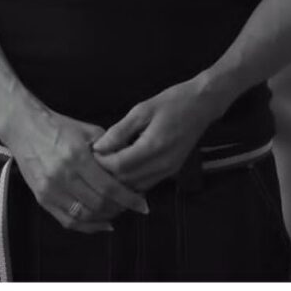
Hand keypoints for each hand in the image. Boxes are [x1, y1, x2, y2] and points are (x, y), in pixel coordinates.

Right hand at [3, 100, 149, 233]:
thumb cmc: (59, 126)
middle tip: (131, 206)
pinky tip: (101, 223)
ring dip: (105, 217)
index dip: (128, 199)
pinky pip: (68, 221)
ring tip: (118, 212)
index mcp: (77, 156)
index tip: (142, 204)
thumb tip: (131, 164)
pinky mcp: (42, 198)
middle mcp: (63, 176)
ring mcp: (51, 189)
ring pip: (85, 216)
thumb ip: (109, 148)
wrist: (24, 128)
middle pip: (98, 204)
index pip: (108, 187)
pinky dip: (87, 226)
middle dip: (120, 208)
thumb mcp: (88, 130)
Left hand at [90, 79, 216, 190]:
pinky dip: (131, 183)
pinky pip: (146, 184)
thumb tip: (98, 147)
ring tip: (103, 170)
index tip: (88, 155)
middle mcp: (162, 164)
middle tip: (91, 166)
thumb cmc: (172, 102)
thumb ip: (120, 131)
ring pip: (136, 188)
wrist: (201, 105)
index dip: (101, 163)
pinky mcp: (171, 172)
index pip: (120, 165)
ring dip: (118, 183)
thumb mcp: (142, 109)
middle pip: (126, 181)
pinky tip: (121, 173)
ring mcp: (168, 171)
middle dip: (107, 176)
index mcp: (154, 146)